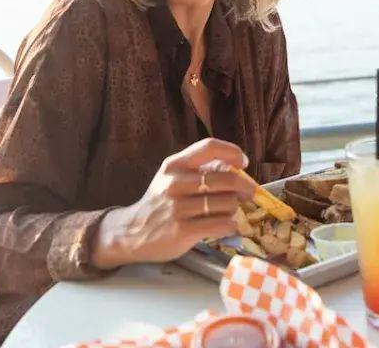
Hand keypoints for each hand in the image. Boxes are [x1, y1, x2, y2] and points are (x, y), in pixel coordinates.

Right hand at [92, 139, 253, 269]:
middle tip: (246, 193)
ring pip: (228, 203)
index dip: (233, 152)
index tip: (243, 163)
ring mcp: (179, 208)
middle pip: (226, 179)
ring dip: (233, 209)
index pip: (210, 147)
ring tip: (225, 212)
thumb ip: (201, 169)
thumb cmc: (160, 203)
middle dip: (244, 187)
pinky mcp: (184, 231)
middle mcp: (176, 183)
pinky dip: (230, 225)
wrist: (132, 232)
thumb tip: (236, 167)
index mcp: (175, 165)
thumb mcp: (173, 177)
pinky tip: (224, 225)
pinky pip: (223, 224)